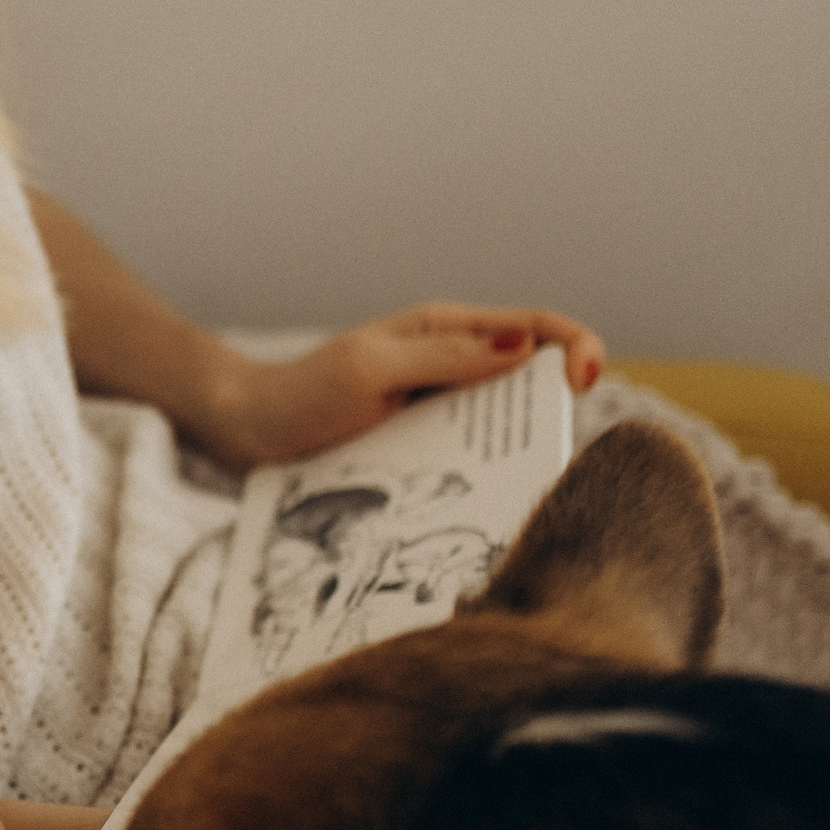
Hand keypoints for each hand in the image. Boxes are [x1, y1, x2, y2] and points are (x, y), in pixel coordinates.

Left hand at [200, 302, 605, 468]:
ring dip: (518, 450)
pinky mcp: (422, 446)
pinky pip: (468, 458)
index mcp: (448, 329)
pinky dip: (483, 475)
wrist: (246, 432)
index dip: (574, 347)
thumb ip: (445, 358)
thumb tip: (524, 345)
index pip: (536, 326)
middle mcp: (453, 365)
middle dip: (551, 408)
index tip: (583, 383)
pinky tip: (483, 503)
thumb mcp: (371, 369)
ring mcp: (439, 408)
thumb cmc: (301, 392)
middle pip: (530, 380)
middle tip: (548, 448)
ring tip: (520, 481)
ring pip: (504, 426)